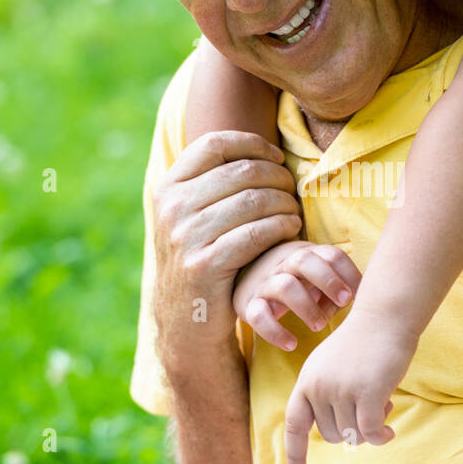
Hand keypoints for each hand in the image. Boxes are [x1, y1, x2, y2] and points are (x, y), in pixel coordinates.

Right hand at [151, 131, 300, 379]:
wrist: (185, 319)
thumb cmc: (202, 258)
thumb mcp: (191, 218)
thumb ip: (210, 184)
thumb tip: (255, 146)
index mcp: (168, 188)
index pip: (215, 144)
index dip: (253, 145)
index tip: (277, 159)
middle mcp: (172, 208)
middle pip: (241, 171)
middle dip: (278, 177)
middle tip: (293, 191)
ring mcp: (185, 237)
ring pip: (253, 200)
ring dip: (285, 203)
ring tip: (294, 213)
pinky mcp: (205, 265)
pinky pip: (257, 233)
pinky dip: (282, 226)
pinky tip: (291, 229)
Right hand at [233, 242, 361, 350]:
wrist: (246, 276)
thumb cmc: (299, 281)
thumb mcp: (317, 278)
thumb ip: (338, 286)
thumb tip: (358, 302)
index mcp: (307, 254)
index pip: (330, 255)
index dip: (348, 273)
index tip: (359, 295)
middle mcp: (284, 264)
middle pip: (304, 261)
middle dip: (328, 280)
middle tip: (345, 301)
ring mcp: (265, 283)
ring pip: (283, 286)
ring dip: (306, 306)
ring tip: (320, 326)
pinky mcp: (248, 304)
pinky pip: (258, 315)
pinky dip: (274, 331)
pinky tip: (291, 345)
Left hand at [283, 308, 418, 463]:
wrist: (384, 316)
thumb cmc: (364, 342)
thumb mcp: (334, 366)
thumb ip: (329, 396)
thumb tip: (343, 436)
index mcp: (307, 381)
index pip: (295, 425)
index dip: (296, 454)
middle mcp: (318, 387)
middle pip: (332, 434)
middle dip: (353, 429)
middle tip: (372, 407)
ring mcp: (341, 391)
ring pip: (354, 434)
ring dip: (371, 427)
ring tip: (383, 402)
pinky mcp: (366, 393)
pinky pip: (371, 432)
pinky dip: (381, 436)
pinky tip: (390, 431)